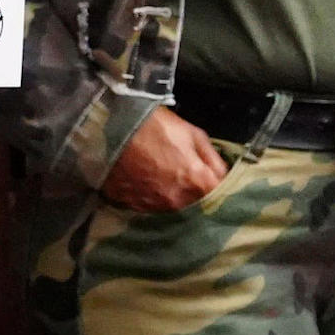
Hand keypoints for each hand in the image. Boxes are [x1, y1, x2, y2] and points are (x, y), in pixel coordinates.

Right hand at [98, 106, 228, 212]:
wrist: (112, 127)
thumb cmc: (155, 125)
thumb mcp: (192, 133)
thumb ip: (212, 159)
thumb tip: (222, 176)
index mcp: (196, 182)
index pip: (219, 196)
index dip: (217, 185)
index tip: (211, 178)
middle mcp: (177, 202)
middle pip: (194, 205)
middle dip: (194, 193)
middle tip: (183, 174)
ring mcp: (153, 207)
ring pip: (170, 208)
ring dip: (171, 196)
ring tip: (161, 176)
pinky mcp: (131, 206)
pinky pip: (147, 206)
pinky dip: (149, 197)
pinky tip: (144, 181)